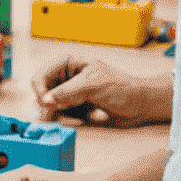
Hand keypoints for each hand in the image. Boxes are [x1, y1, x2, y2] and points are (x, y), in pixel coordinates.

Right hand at [33, 54, 172, 127]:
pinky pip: (59, 113)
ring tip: (71, 116)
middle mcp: (66, 76)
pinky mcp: (74, 106)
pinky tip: (79, 117)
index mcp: (68, 63)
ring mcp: (69, 92)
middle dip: (46, 103)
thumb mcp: (93, 85)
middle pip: (42, 90)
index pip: (42, 74)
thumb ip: (67, 91)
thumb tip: (46, 99)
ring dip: (55, 112)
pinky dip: (63, 118)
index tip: (46, 103)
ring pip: (48, 103)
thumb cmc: (121, 88)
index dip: (40, 88)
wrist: (140, 105)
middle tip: (52, 115)